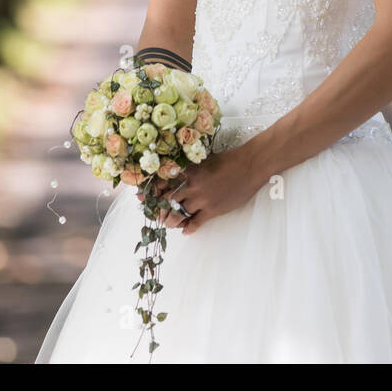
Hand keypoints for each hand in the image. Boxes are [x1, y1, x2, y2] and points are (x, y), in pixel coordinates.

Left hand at [137, 142, 263, 234]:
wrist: (250, 165)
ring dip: (171, 220)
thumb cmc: (229, 159)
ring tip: (168, 223)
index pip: (162, 182)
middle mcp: (191, 185)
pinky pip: (196, 223)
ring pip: (178, 214)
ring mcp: (202, 199)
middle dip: (158, 208)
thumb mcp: (205, 159)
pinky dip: (189, 228)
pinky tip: (186, 230)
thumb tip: (176, 174)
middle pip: (166, 200)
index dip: (149, 190)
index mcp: (188, 170)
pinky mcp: (213, 210)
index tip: (140, 196)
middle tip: (155, 213)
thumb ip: (190, 168)